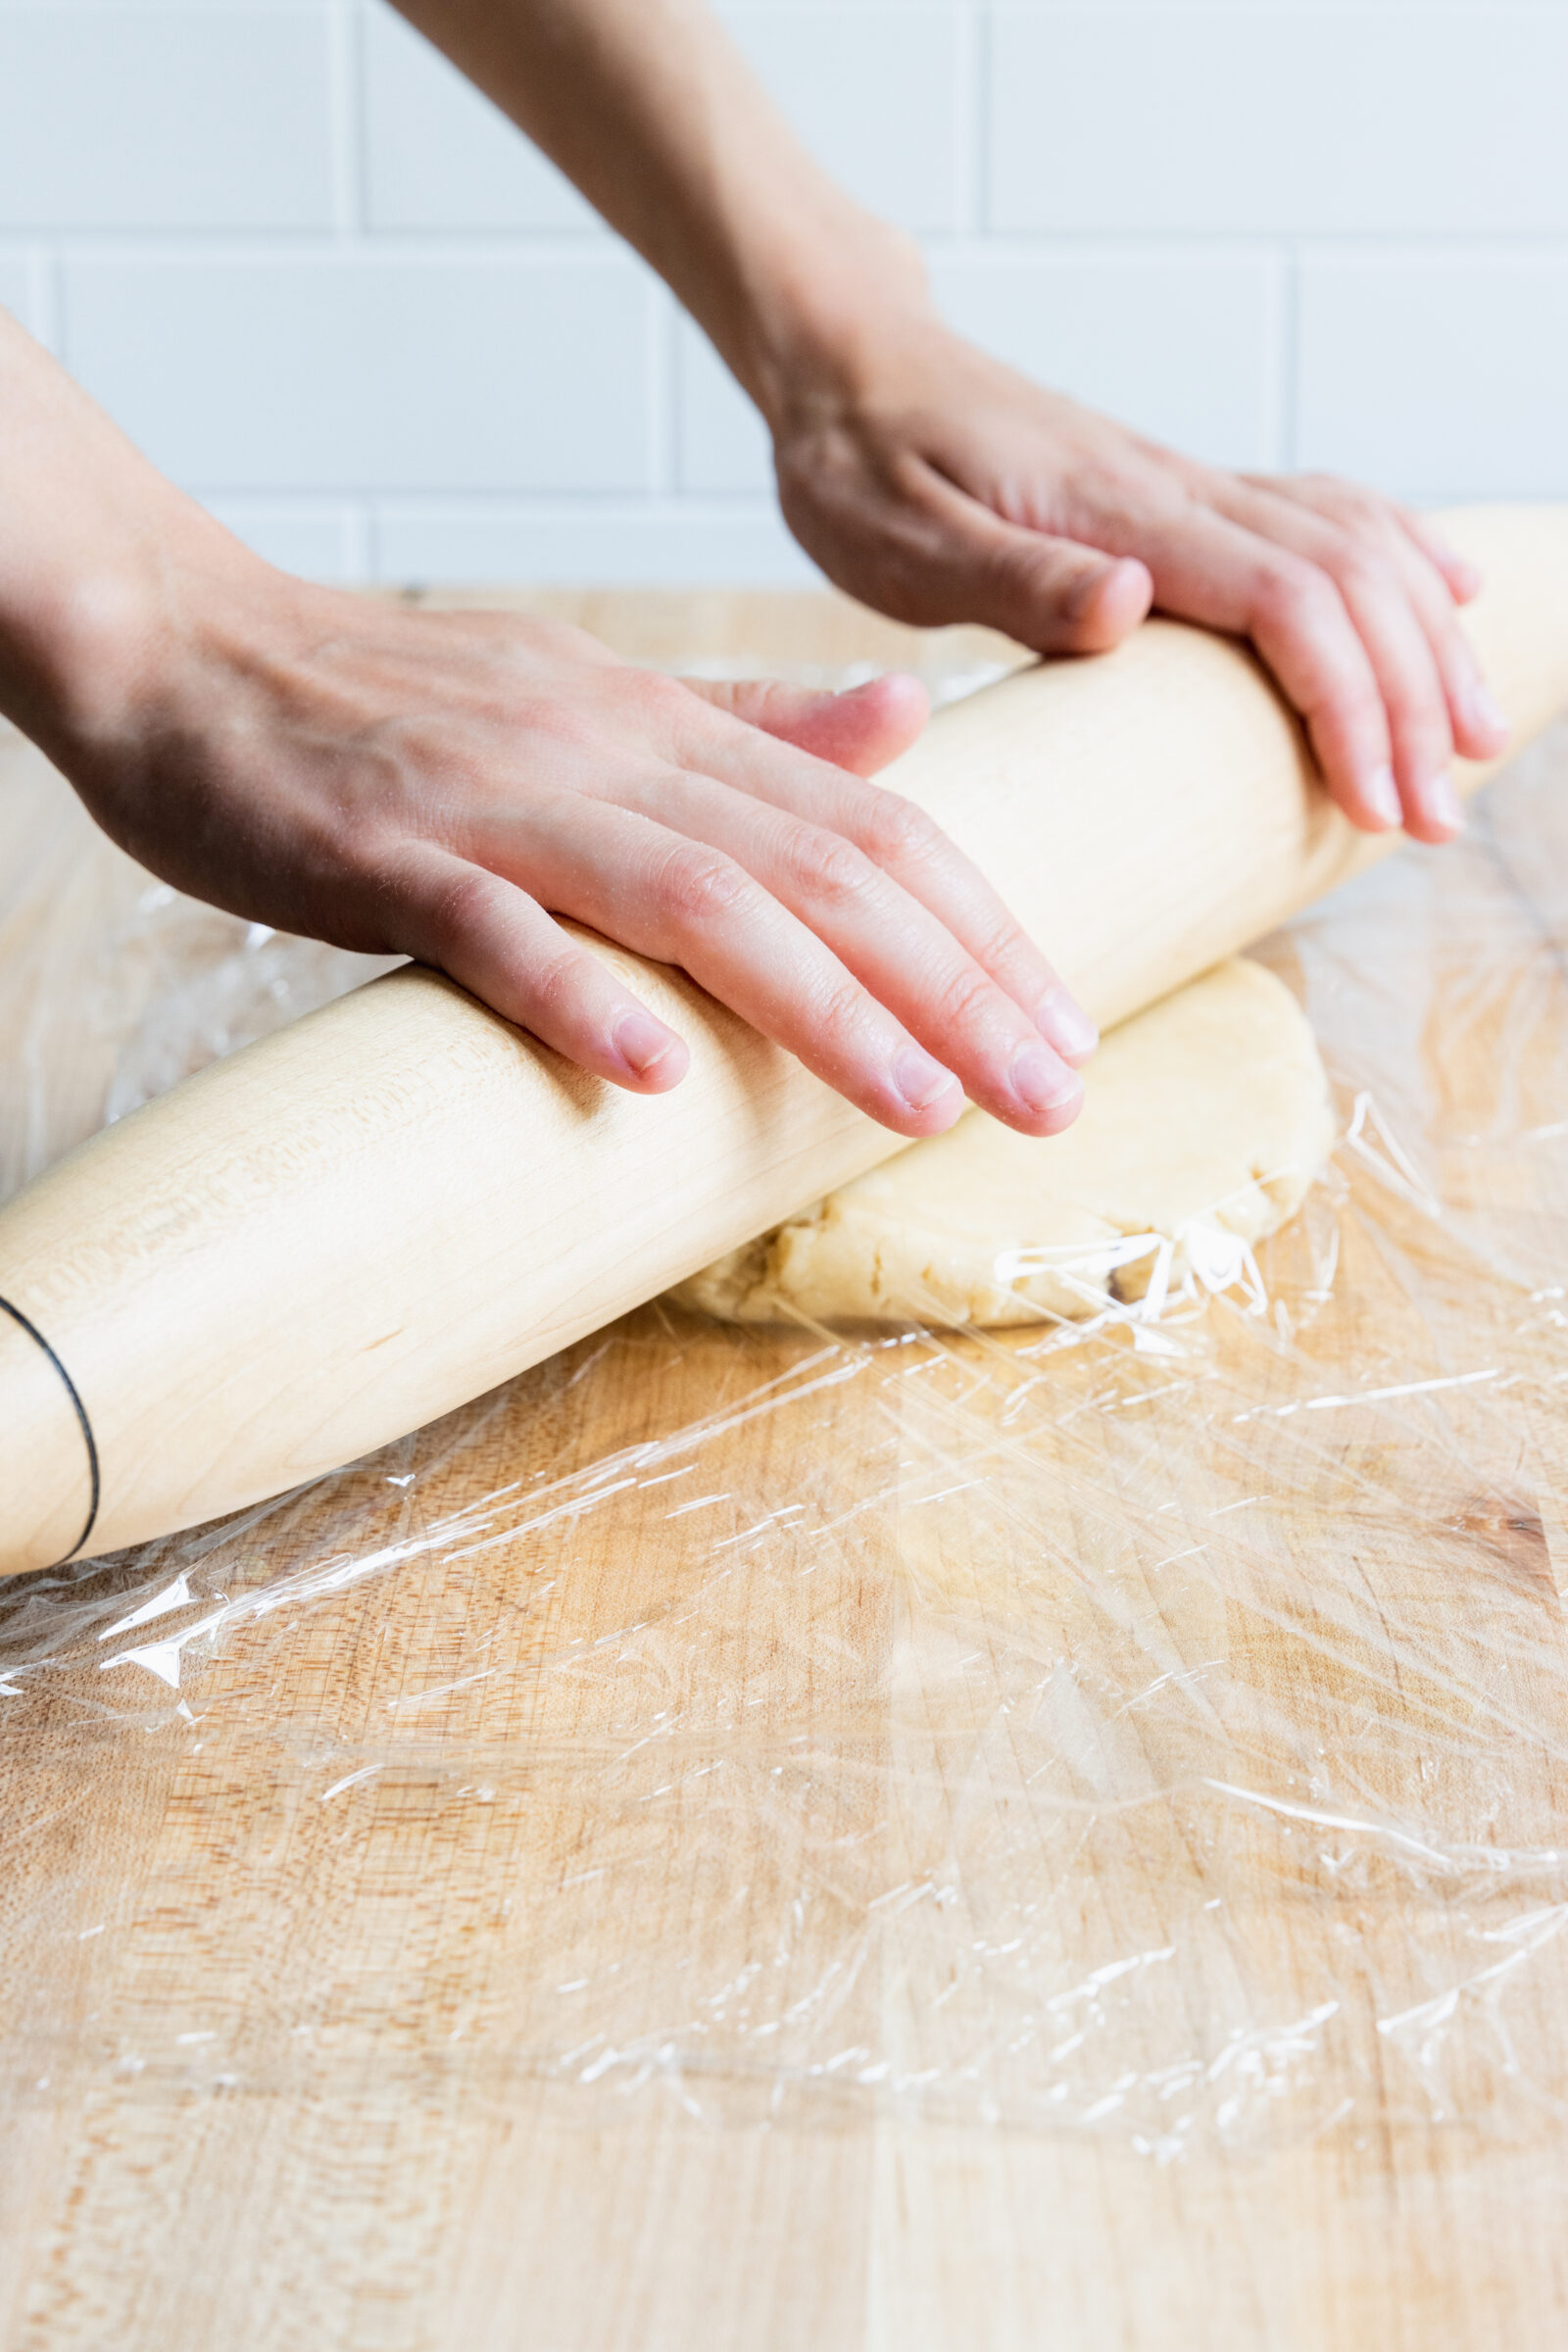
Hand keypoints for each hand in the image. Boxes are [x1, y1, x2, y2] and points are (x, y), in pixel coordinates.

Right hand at [48, 537, 1097, 1138]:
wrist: (190, 651)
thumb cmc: (398, 699)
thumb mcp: (597, 692)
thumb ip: (752, 721)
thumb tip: (908, 722)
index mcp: (667, 724)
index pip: (871, 824)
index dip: (983, 928)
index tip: (1067, 1028)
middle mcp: (608, 755)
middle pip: (818, 865)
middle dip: (954, 984)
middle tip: (1055, 1093)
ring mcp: (495, 805)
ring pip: (690, 897)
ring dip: (818, 1003)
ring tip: (922, 1103)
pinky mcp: (380, 857)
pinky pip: (489, 929)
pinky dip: (574, 994)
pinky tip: (653, 1073)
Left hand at [768, 306, 1508, 845]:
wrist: (850, 366)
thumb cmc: (860, 465)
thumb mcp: (900, 540)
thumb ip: (1013, 576)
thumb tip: (1128, 603)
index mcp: (1120, 513)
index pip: (1286, 603)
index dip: (1351, 706)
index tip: (1377, 805)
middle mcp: (1178, 489)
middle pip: (1349, 584)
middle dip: (1410, 703)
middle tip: (1433, 820)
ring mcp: (1189, 484)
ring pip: (1357, 546)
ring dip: (1425, 644)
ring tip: (1468, 742)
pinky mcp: (1181, 491)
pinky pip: (1325, 510)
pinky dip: (1401, 556)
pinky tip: (1447, 596)